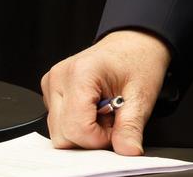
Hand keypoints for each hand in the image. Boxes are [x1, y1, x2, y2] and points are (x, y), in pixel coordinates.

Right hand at [40, 29, 170, 153]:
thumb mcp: (141, 94)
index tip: (116, 127)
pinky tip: (93, 109)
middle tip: (111, 117)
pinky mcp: (51, 90)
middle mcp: (60, 77)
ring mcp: (53, 82)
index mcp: (81, 73)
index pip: (76, 129)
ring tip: (104, 111)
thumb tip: (128, 151)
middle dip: (90, 137)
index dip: (99, 138)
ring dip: (83, 130)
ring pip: (58, 132)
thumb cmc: (138, 59)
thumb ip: (131, 127)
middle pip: (63, 136)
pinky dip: (76, 123)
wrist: (135, 41)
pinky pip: (58, 123)